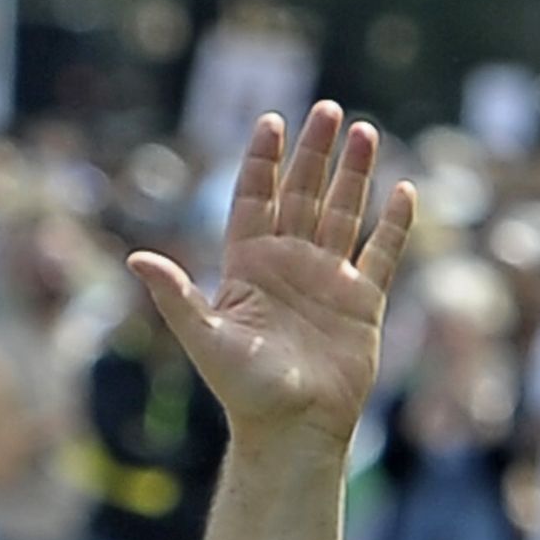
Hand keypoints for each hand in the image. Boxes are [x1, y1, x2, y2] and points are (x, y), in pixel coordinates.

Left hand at [129, 106, 412, 443]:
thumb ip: (176, 295)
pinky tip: (404, 192)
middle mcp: (289, 264)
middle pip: (303, 194)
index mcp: (249, 264)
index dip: (263, 160)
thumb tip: (135, 258)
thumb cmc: (243, 389)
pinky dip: (393, 225)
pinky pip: (380, 254)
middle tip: (327, 109)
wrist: (293, 430)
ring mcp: (328, 280)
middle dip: (314, 153)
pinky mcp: (362, 303)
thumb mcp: (204, 336)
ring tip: (366, 132)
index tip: (271, 121)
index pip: (256, 198)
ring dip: (355, 174)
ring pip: (344, 213)